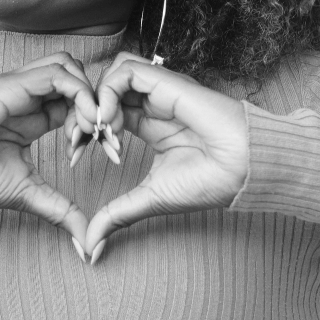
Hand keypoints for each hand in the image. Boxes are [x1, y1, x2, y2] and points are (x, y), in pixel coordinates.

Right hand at [0, 52, 98, 246]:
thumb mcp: (29, 194)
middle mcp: (27, 96)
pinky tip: (85, 123)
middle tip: (105, 136)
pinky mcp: (12, 86)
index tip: (104, 150)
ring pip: (68, 66)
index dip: (95, 122)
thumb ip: (61, 210)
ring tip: (95, 127)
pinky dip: (79, 93)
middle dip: (98, 102)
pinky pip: (57, 74)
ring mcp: (19, 87)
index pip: (75, 101)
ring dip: (90, 93)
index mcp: (31, 115)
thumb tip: (88, 243)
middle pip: (76, 76)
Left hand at [83, 51, 248, 260]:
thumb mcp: (148, 199)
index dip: (84, 129)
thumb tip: (89, 249)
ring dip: (95, 100)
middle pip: (103, 89)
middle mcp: (152, 103)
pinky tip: (110, 121)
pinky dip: (108, 92)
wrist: (242, 171)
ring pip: (111, 74)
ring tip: (98, 132)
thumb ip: (116, 216)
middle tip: (78, 141)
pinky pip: (125, 70)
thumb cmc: (208, 183)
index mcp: (149, 124)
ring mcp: (159, 90)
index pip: (105, 112)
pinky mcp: (166, 83)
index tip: (76, 155)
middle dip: (81, 112)